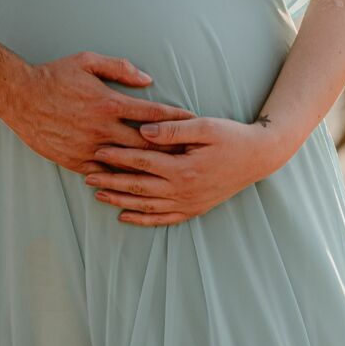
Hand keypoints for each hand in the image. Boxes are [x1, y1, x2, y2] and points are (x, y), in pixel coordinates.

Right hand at [0, 53, 196, 176]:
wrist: (19, 96)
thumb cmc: (55, 75)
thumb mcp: (88, 60)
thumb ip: (120, 68)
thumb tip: (148, 80)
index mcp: (109, 103)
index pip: (152, 114)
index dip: (175, 119)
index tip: (193, 122)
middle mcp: (102, 128)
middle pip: (145, 144)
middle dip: (170, 149)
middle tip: (192, 155)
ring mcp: (88, 147)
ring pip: (126, 163)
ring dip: (148, 168)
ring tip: (171, 174)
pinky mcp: (75, 160)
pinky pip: (104, 173)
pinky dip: (120, 177)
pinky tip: (135, 182)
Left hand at [81, 115, 292, 225]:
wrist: (258, 157)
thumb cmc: (231, 136)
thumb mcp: (204, 126)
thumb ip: (172, 129)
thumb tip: (142, 130)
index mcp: (183, 168)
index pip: (141, 162)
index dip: (117, 156)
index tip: (96, 151)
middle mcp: (183, 190)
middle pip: (138, 187)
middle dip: (110, 181)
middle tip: (86, 175)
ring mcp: (188, 203)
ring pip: (146, 206)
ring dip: (120, 201)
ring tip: (98, 195)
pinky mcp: (194, 209)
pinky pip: (163, 219)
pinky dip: (142, 219)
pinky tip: (125, 216)